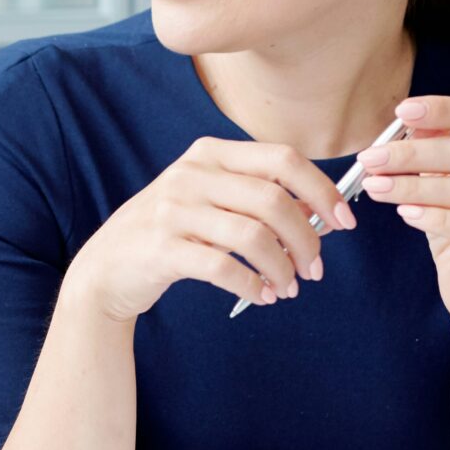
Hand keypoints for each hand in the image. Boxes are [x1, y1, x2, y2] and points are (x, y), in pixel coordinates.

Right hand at [63, 135, 355, 322]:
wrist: (106, 268)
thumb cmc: (169, 233)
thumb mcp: (208, 200)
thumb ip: (256, 196)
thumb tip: (319, 211)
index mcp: (209, 154)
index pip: (283, 159)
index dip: (321, 190)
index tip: (343, 221)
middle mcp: (190, 175)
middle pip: (274, 200)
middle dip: (307, 239)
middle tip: (315, 268)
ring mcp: (173, 211)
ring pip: (253, 236)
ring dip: (283, 267)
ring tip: (288, 288)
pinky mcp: (162, 250)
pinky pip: (224, 268)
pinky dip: (252, 285)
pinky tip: (261, 296)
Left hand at [357, 95, 449, 328]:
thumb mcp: (445, 181)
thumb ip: (436, 149)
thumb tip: (411, 120)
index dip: (442, 109)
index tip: (401, 111)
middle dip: (412, 154)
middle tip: (371, 159)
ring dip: (412, 186)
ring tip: (375, 187)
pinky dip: (432, 217)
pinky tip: (404, 214)